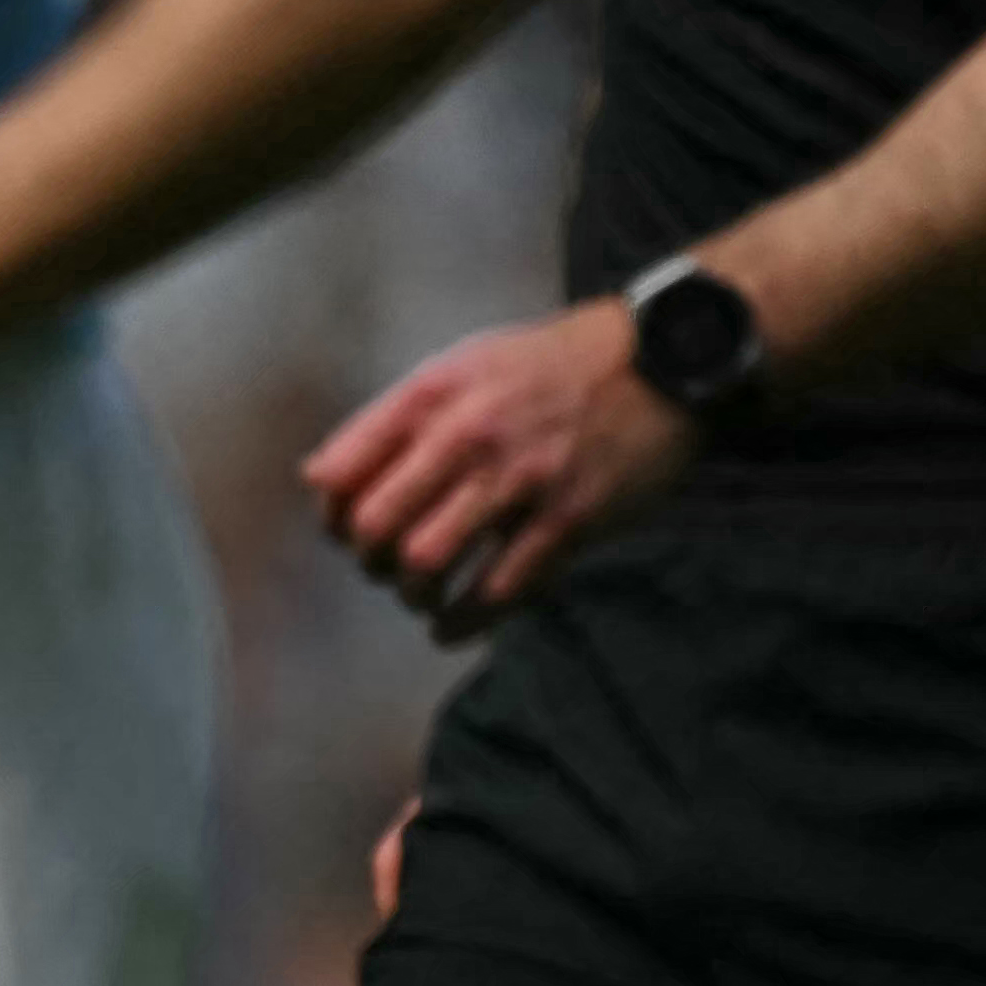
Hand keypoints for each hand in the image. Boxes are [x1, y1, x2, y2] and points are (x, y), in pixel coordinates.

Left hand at [304, 299, 694, 638]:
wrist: (666, 358)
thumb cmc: (551, 366)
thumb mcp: (464, 364)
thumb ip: (395, 418)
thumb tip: (319, 478)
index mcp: (433, 395)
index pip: (341, 472)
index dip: (333, 515)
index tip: (348, 531)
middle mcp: (469, 434)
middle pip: (376, 525)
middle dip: (368, 561)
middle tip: (384, 568)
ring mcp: (522, 479)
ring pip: (427, 562)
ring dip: (412, 594)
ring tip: (421, 597)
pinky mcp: (571, 518)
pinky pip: (501, 590)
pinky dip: (465, 621)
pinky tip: (451, 627)